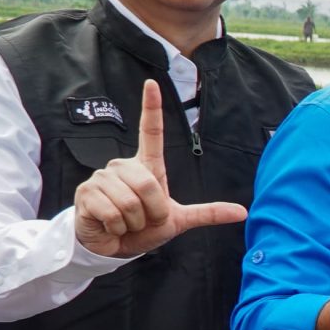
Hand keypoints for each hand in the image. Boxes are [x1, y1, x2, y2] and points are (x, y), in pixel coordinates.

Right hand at [73, 81, 249, 256]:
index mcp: (146, 167)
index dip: (151, 108)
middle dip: (152, 212)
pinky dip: (116, 227)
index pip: (151, 132)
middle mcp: (122, 167)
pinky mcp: (86, 193)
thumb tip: (243, 212)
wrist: (114, 246)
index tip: (152, 83)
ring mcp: (102, 177)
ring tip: (126, 222)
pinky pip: (112, 213)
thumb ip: (207, 214)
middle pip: (148, 186)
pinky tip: (109, 225)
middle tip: (142, 219)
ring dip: (134, 222)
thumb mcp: (177, 220)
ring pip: (130, 203)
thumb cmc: (144, 228)